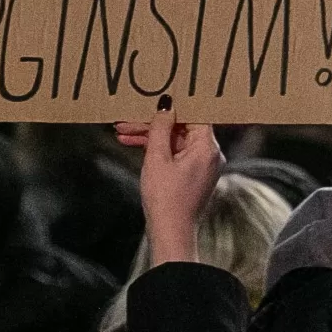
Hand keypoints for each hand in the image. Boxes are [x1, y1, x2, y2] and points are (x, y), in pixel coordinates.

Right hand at [116, 96, 221, 265]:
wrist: (170, 233)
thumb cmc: (166, 198)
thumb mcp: (158, 157)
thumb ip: (161, 127)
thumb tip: (167, 104)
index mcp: (207, 147)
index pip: (193, 114)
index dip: (173, 105)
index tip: (154, 98)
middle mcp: (209, 154)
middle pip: (181, 127)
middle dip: (152, 123)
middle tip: (126, 120)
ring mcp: (201, 165)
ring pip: (174, 140)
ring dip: (149, 136)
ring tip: (122, 133)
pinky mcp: (192, 174)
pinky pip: (174, 153)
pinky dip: (156, 149)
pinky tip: (133, 145)